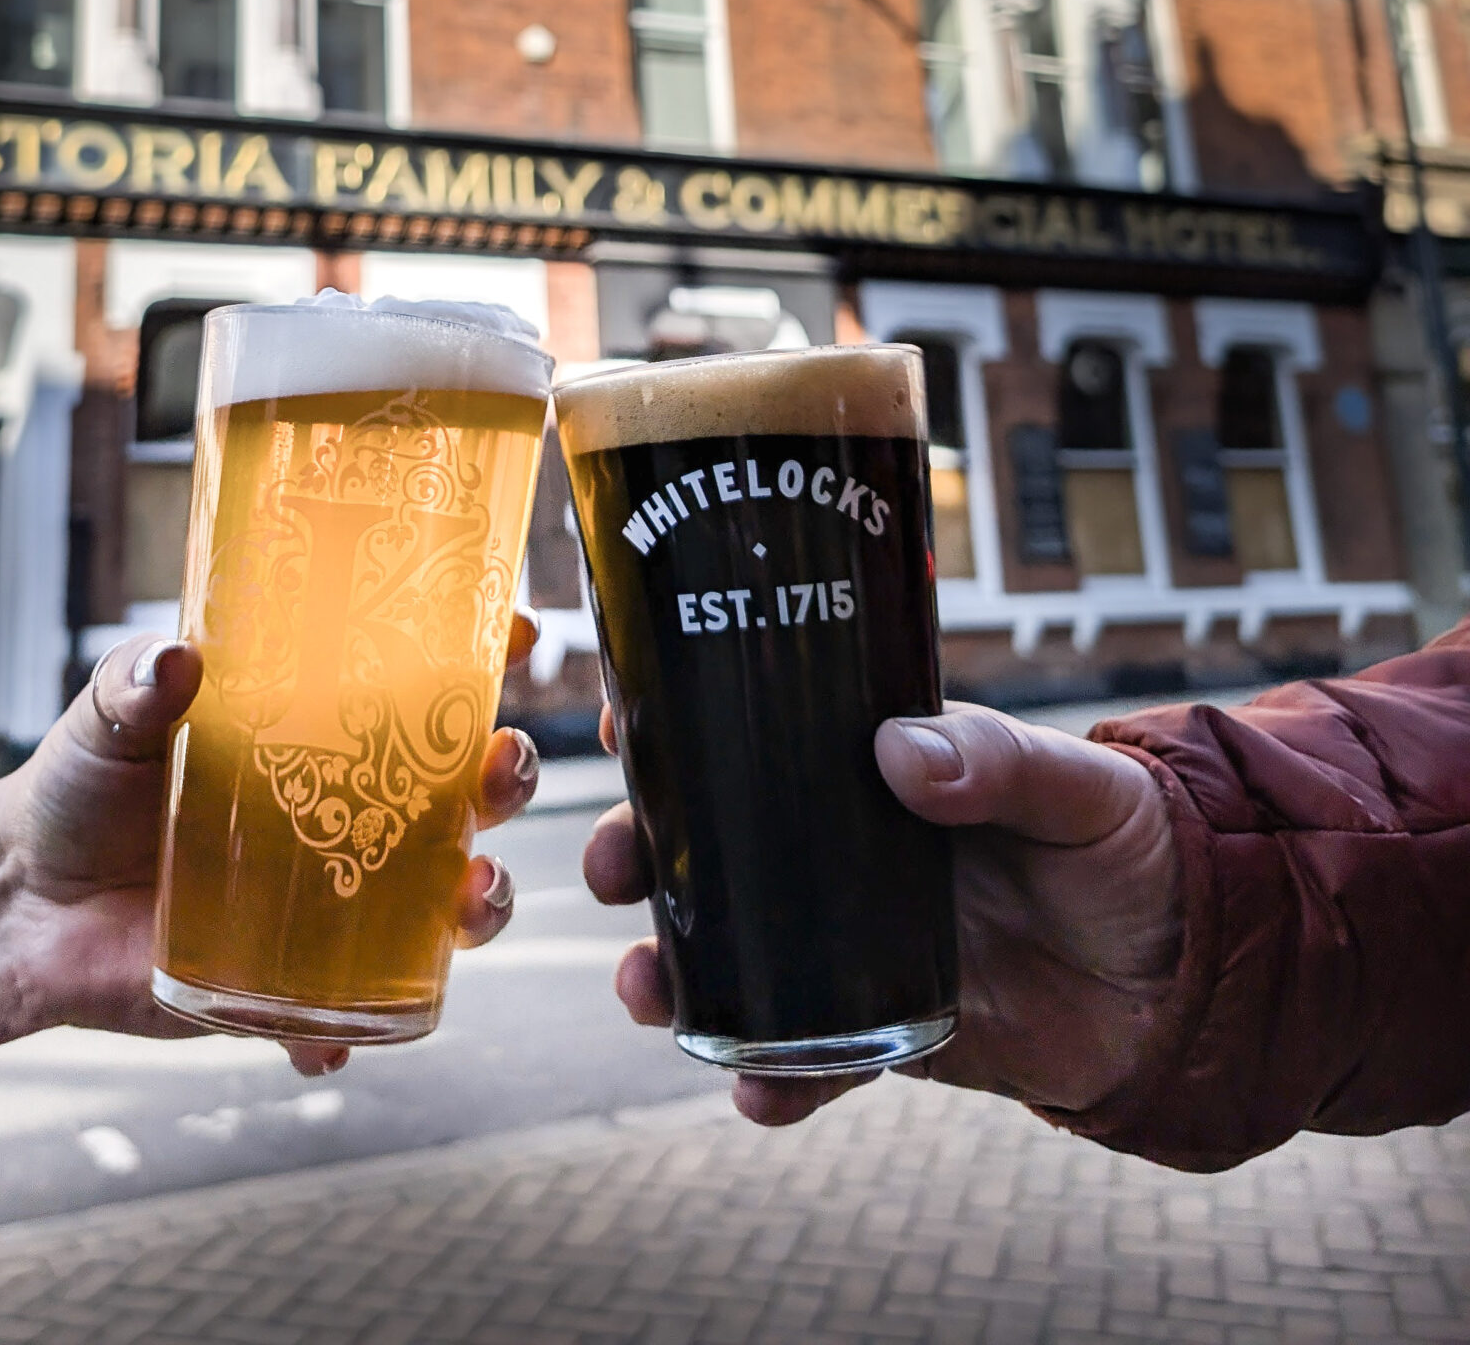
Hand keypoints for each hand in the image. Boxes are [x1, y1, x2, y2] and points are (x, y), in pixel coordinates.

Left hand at [0, 617, 544, 1070]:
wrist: (22, 906)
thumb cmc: (81, 789)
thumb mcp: (107, 718)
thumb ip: (136, 684)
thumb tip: (176, 659)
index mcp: (325, 730)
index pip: (423, 686)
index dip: (483, 656)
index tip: (518, 629)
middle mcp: (351, 811)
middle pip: (466, 792)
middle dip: (506, 777)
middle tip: (500, 768)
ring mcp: (332, 900)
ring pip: (445, 903)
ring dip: (481, 902)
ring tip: (470, 899)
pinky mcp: (290, 983)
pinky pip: (347, 1015)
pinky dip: (350, 1030)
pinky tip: (328, 1037)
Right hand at [581, 700, 1179, 1127]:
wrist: (1201, 985)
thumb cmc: (1140, 853)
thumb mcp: (1082, 786)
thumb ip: (1001, 763)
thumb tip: (901, 753)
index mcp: (880, 767)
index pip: (763, 728)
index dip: (681, 722)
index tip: (622, 716)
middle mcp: (850, 849)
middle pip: (717, 843)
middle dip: (642, 853)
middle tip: (608, 868)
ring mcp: (860, 941)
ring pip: (737, 951)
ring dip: (674, 969)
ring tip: (645, 987)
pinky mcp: (890, 1028)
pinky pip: (810, 1055)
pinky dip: (773, 1077)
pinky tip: (754, 1092)